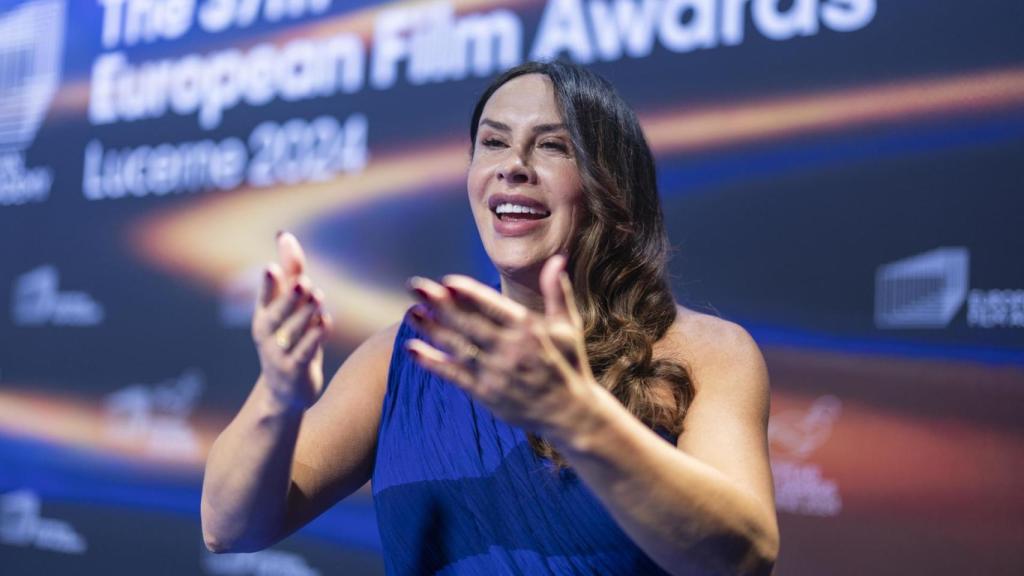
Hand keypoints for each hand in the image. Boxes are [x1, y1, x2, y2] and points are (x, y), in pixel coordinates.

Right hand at [251, 232, 331, 411]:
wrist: (285, 389)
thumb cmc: (289, 338)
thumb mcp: (289, 306)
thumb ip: (290, 272)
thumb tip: (285, 235)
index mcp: (263, 315)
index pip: (265, 296)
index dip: (268, 284)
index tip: (271, 269)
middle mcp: (268, 334)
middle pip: (278, 314)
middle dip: (290, 298)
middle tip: (302, 283)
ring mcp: (279, 354)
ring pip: (293, 331)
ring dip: (306, 314)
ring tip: (318, 297)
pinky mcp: (295, 370)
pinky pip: (305, 352)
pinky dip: (315, 337)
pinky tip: (325, 322)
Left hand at [405, 255, 597, 435]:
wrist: (569, 414)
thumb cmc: (568, 364)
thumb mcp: (568, 327)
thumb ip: (558, 293)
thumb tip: (557, 259)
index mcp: (529, 330)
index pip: (493, 307)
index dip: (469, 294)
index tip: (446, 281)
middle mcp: (511, 350)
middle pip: (469, 324)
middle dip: (440, 304)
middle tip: (415, 286)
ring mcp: (497, 374)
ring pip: (457, 347)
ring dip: (431, 329)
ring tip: (410, 312)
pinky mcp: (487, 394)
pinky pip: (455, 375)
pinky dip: (432, 363)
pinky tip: (412, 349)